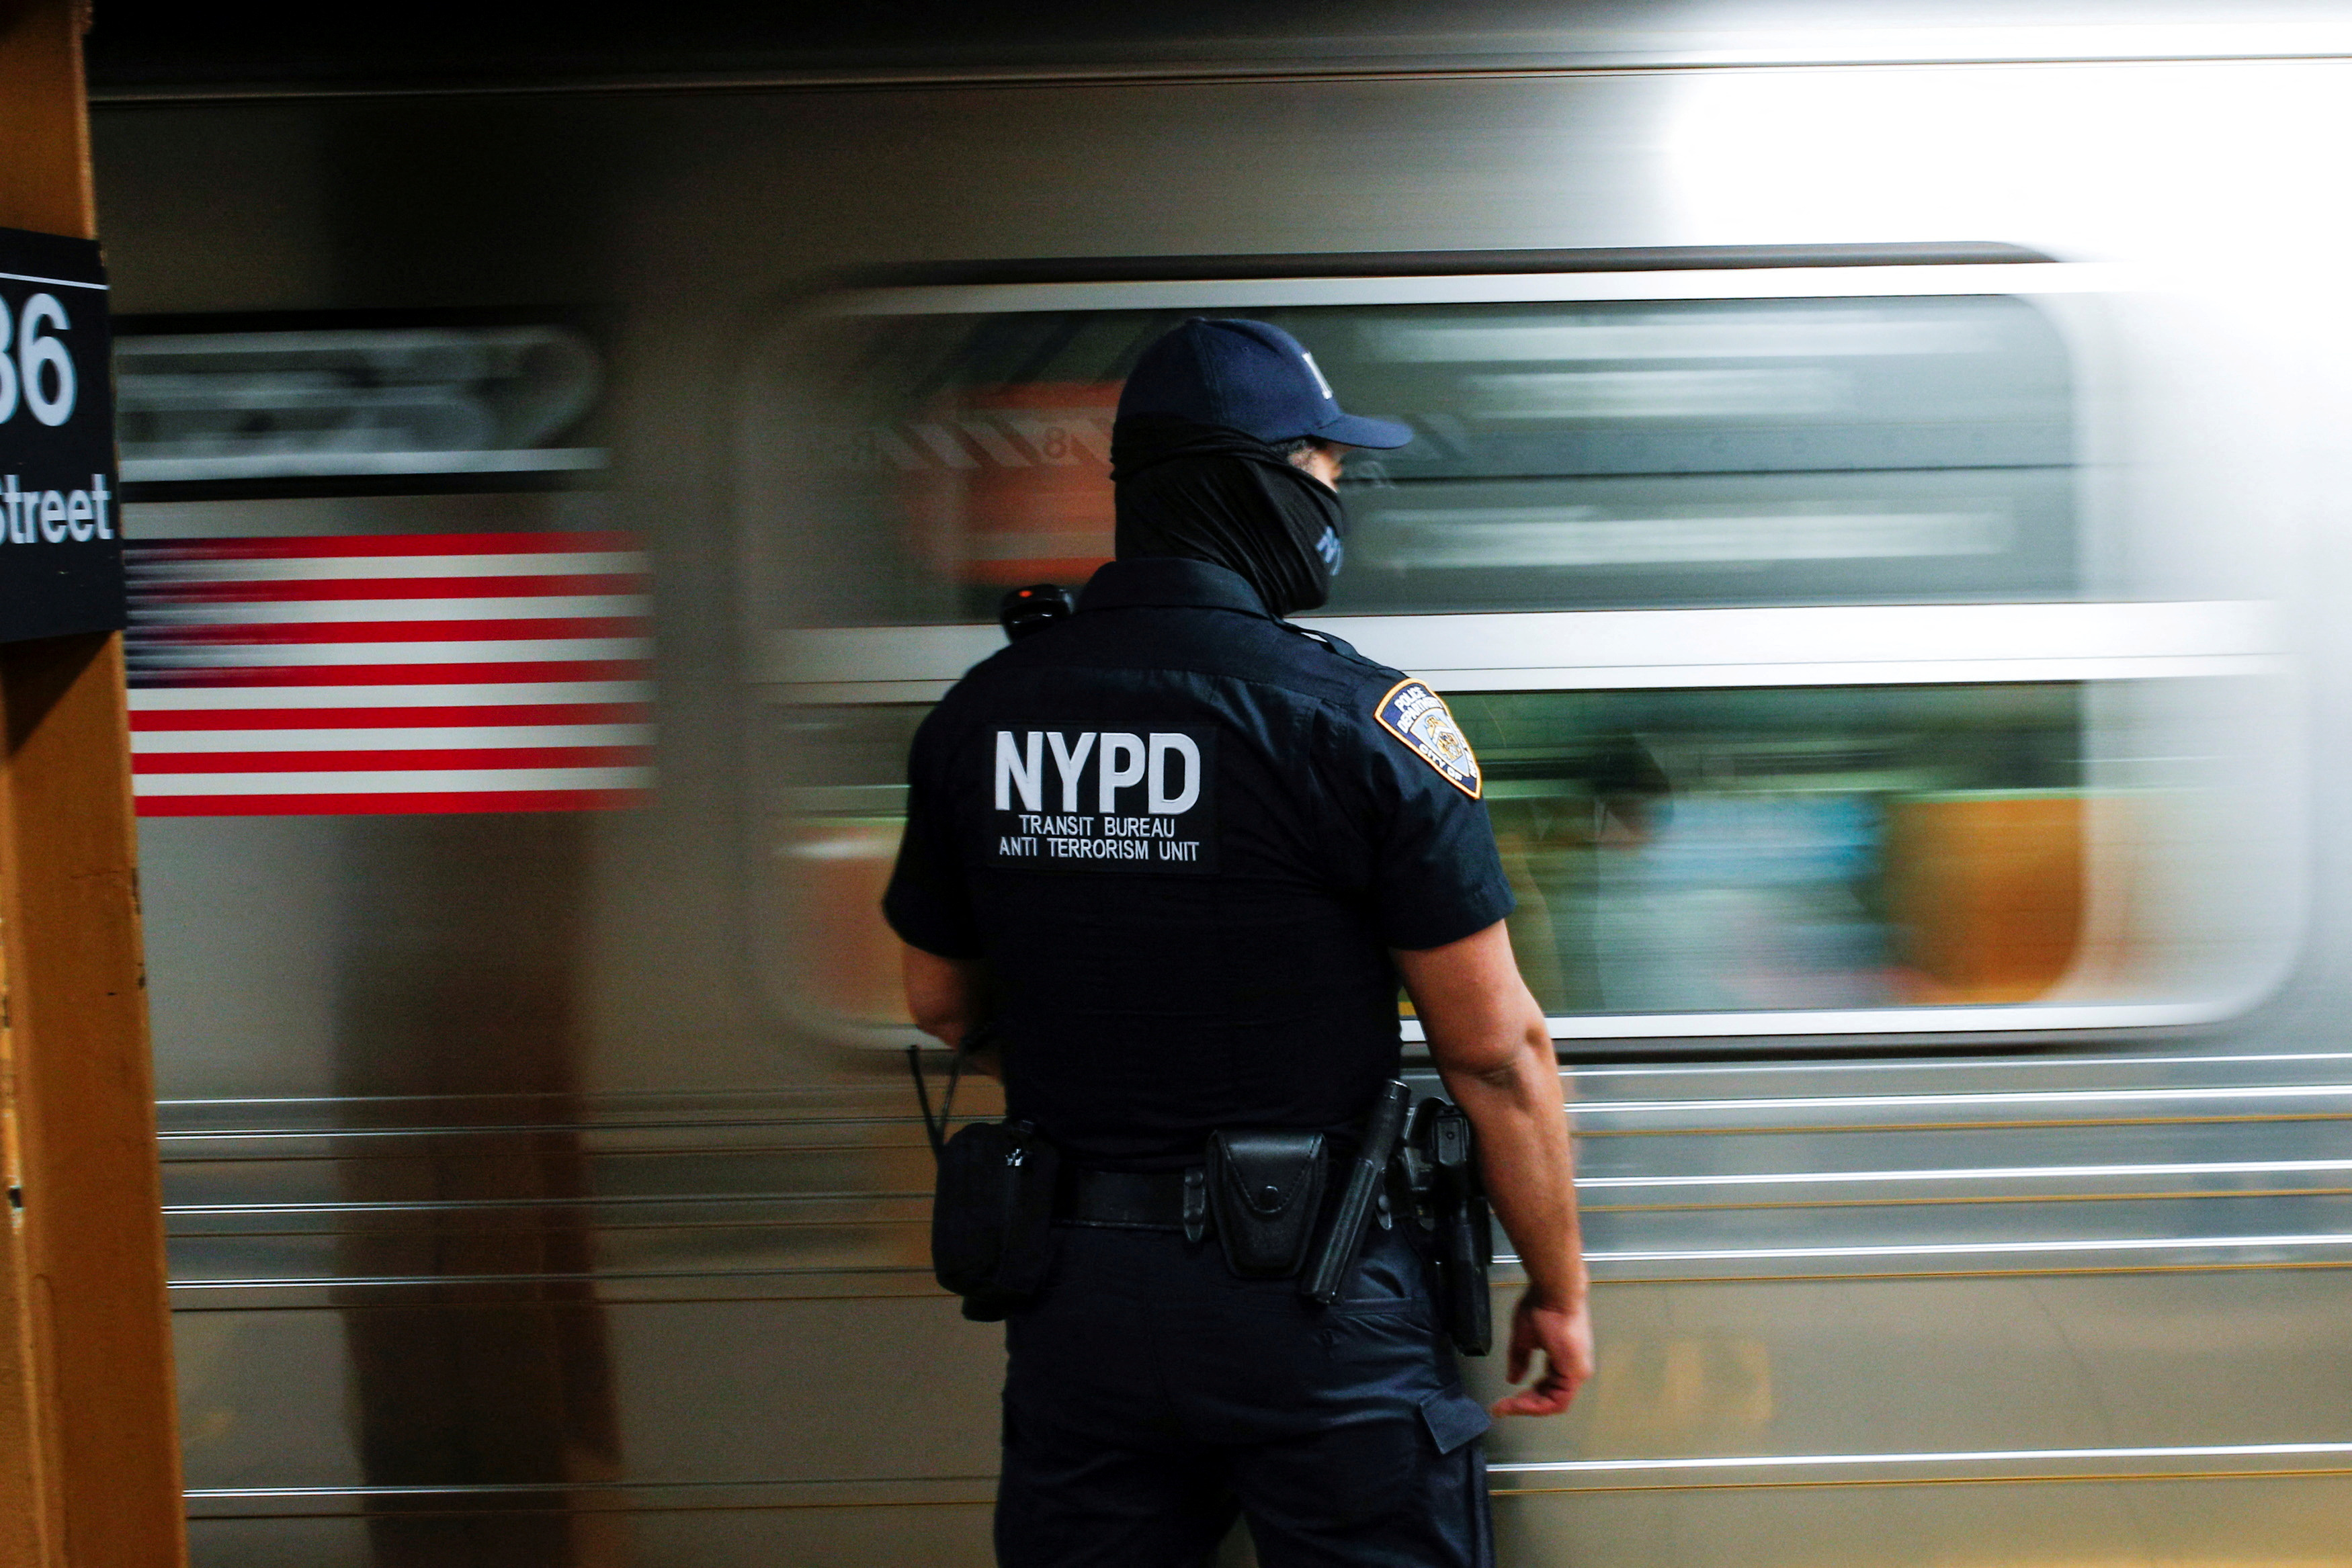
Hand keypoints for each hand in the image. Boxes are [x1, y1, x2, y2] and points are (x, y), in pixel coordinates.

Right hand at [1490, 1288, 1592, 1417]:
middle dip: (1524, 1405)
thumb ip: (1520, 1360)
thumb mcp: (1524, 1338)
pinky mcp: (1575, 1373)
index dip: (1525, 1397)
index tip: (1504, 1401)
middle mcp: (1574, 1369)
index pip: (1546, 1387)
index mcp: (1564, 1360)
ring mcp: (1577, 1372)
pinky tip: (1519, 1402)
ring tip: (1507, 1406)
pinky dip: (1538, 1405)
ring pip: (1554, 1403)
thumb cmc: (1542, 1307)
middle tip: (1502, 1407)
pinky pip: (1558, 1400)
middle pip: (1550, 1399)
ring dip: (1529, 1407)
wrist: (1554, 1293)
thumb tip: (1513, 1379)